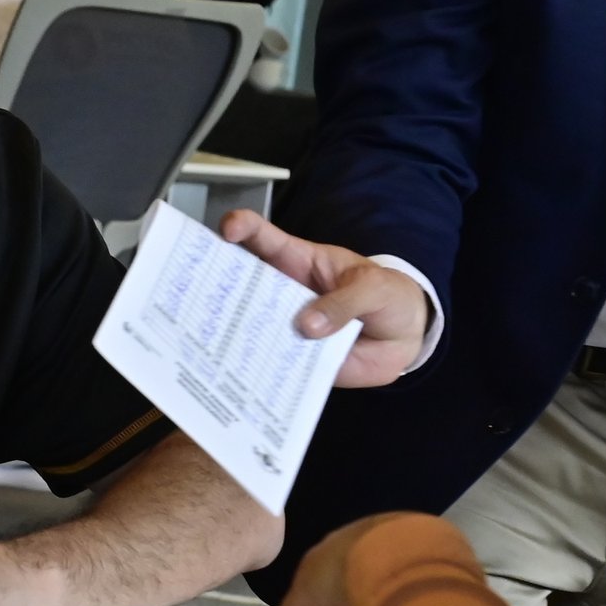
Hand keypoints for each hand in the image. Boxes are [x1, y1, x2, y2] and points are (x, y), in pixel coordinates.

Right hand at [219, 210, 428, 386]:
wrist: (406, 337)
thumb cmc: (388, 296)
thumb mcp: (374, 288)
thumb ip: (344, 302)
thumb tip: (306, 326)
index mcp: (299, 262)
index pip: (265, 239)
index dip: (243, 228)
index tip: (227, 230)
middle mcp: (284, 293)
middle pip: (242, 285)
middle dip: (217, 285)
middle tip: (198, 291)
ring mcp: (287, 326)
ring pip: (252, 328)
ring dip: (235, 334)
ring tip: (215, 340)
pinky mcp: (297, 358)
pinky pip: (275, 364)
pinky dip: (261, 371)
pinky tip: (244, 377)